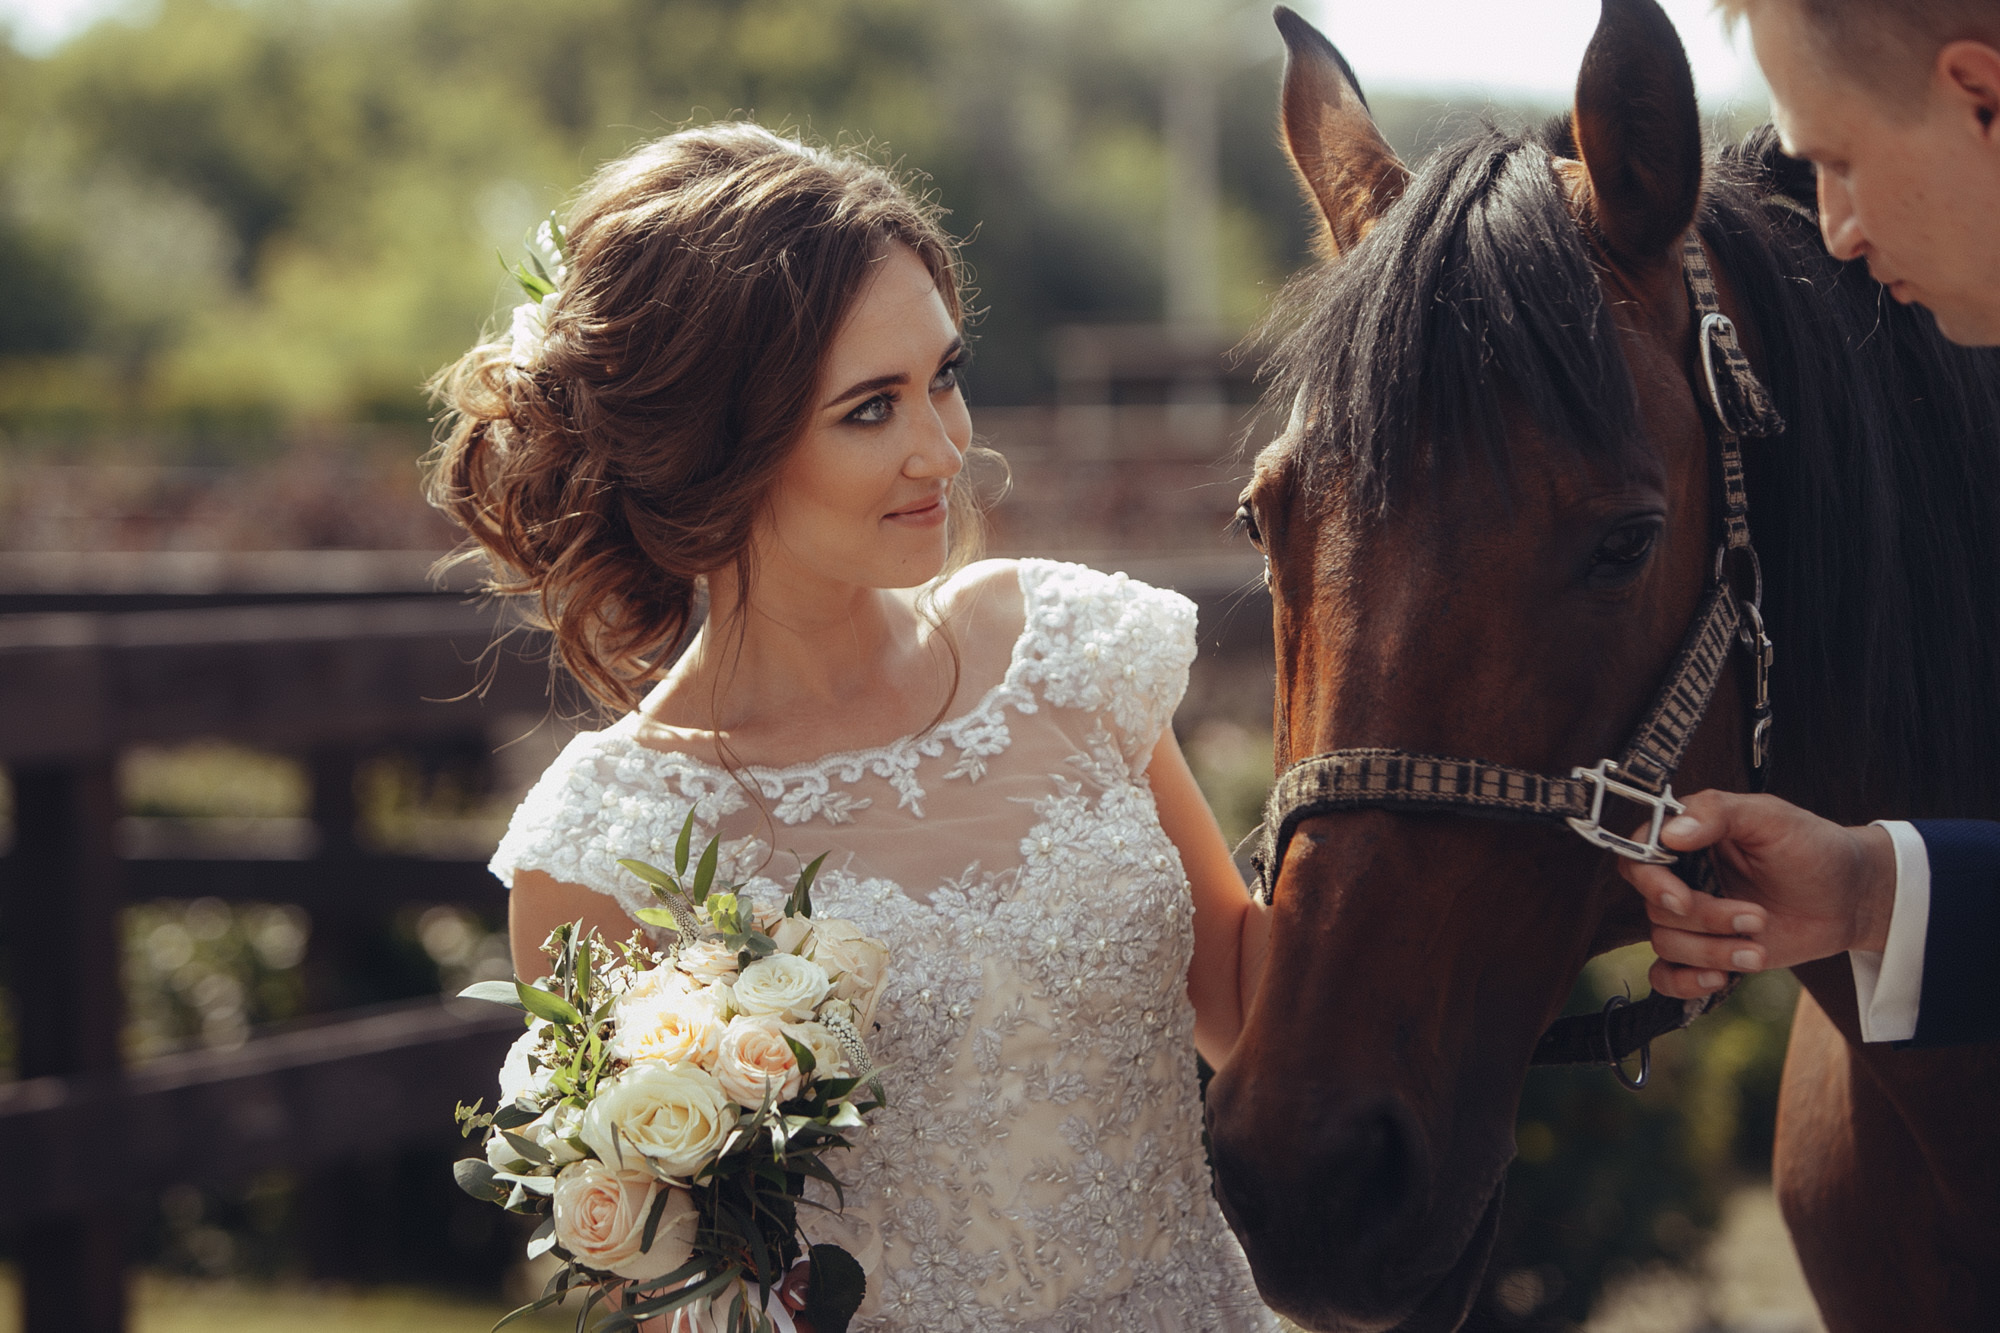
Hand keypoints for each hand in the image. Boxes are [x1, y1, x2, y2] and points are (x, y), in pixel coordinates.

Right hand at [1618, 791, 1896, 998]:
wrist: (1850, 896)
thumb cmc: (1812, 847)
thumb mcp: (1770, 817)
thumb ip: (1717, 812)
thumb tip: (1671, 833)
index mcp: (1688, 840)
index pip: (1639, 859)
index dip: (1651, 883)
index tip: (1682, 899)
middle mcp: (1683, 879)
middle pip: (1657, 909)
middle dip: (1706, 920)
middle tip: (1756, 918)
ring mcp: (1695, 919)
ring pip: (1667, 944)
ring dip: (1713, 952)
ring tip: (1759, 948)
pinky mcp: (1708, 952)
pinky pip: (1667, 976)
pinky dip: (1684, 983)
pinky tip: (1719, 980)